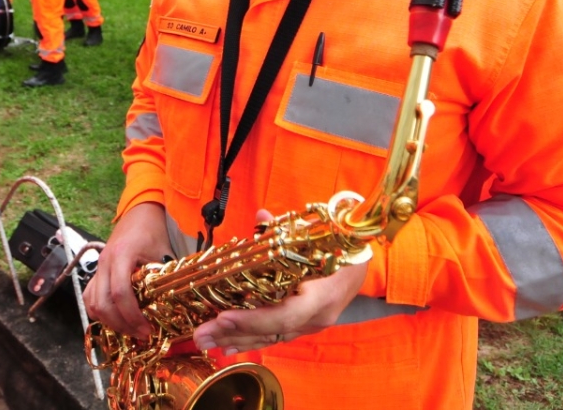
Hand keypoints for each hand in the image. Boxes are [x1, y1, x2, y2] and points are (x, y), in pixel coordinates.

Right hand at [83, 202, 171, 338]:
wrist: (141, 211)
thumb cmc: (154, 230)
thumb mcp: (163, 252)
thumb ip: (164, 278)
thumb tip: (172, 307)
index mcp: (122, 254)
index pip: (120, 292)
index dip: (131, 315)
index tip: (146, 329)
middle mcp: (105, 261)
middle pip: (102, 302)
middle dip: (121, 324)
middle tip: (140, 335)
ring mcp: (98, 266)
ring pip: (92, 302)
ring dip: (109, 321)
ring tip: (129, 330)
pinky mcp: (97, 271)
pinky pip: (89, 296)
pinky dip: (99, 311)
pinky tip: (115, 320)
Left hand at [190, 210, 367, 354]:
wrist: (362, 260)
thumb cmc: (339, 245)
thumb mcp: (315, 235)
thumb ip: (285, 229)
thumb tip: (261, 217)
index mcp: (322, 294)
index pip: (285, 315)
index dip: (253, 319)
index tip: (222, 317)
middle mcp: (317, 316)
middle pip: (272, 332)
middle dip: (233, 333)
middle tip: (199, 335)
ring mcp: (311, 324)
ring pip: (271, 337)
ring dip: (236, 339)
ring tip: (205, 341)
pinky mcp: (304, 326)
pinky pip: (275, 336)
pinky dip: (250, 339)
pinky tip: (226, 345)